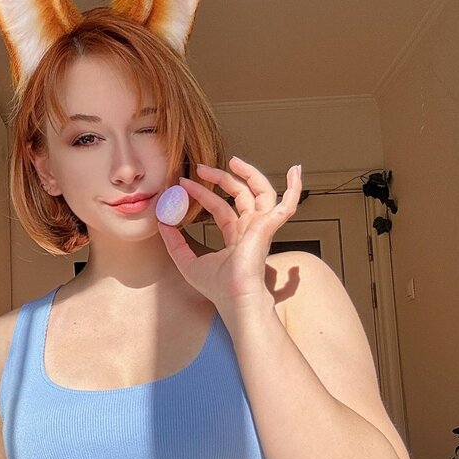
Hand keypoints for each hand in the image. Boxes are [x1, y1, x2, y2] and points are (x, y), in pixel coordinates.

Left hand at [157, 158, 302, 311]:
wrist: (234, 298)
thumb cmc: (217, 288)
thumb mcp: (186, 261)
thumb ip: (174, 242)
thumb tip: (161, 222)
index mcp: (235, 237)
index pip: (220, 208)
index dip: (202, 194)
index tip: (184, 183)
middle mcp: (250, 229)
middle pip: (239, 194)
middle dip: (221, 178)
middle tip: (200, 167)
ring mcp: (262, 226)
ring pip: (262, 192)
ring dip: (250, 174)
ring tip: (234, 160)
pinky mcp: (269, 226)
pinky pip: (287, 204)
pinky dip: (295, 188)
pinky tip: (297, 170)